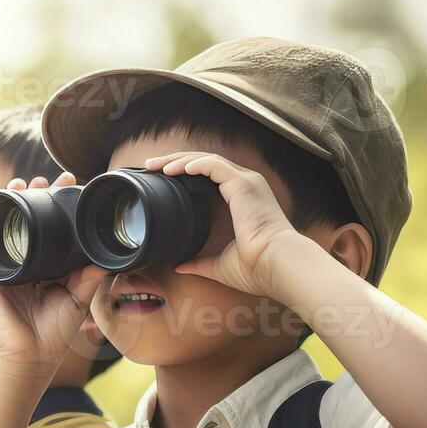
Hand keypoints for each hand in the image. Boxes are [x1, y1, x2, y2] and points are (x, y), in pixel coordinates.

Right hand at [0, 172, 108, 381]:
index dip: (58, 205)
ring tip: (17, 185)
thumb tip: (105, 259)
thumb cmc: (53, 334)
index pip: (50, 227)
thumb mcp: (78, 301)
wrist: (29, 358)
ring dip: (5, 204)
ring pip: (1, 228)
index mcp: (44, 266)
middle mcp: (22, 263)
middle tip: (45, 180)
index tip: (70, 184)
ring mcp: (2, 269)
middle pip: (25, 221)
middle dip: (33, 195)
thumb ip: (90, 279)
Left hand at [145, 151, 301, 296]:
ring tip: (156, 165)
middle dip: (175, 160)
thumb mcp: (220, 265)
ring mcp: (247, 182)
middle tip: (150, 165)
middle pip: (204, 163)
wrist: (276, 266)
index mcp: (243, 198)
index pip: (208, 175)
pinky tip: (176, 169)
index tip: (160, 177)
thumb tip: (179, 266)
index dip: (184, 172)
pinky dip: (194, 164)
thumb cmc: (257, 267)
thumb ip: (200, 263)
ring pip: (207, 159)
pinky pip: (214, 165)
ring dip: (179, 159)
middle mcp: (246, 185)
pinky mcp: (243, 184)